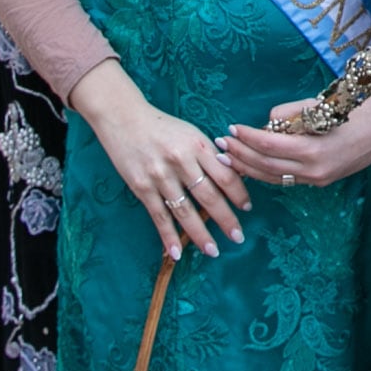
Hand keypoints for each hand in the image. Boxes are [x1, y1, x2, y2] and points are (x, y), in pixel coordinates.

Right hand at [72, 64, 249, 261]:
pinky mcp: (141, 187)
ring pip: (185, 211)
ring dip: (200, 234)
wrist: (123, 118)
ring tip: (213, 251)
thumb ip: (209, 154)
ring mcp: (160, 176)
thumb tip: (233, 176)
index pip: (226, 175)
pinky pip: (159, 216)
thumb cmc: (161, 126)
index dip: (239, 194)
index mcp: (198, 145)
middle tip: (238, 237)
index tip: (247, 208)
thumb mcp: (191, 133)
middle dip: (226, 220)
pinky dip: (168, 236)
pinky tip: (177, 252)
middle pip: (209, 197)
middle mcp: (181, 161)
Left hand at [220, 91, 370, 187]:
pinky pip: (286, 179)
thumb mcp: (322, 104)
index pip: (269, 145)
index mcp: (313, 150)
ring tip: (228, 158)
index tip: (231, 128)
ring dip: (248, 167)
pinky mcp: (321, 181)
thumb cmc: (358, 108)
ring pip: (273, 177)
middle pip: (266, 165)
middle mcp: (313, 170)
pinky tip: (252, 166)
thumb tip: (267, 122)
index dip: (247, 137)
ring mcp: (318, 179)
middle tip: (221, 144)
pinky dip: (266, 173)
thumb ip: (290, 113)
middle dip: (241, 154)